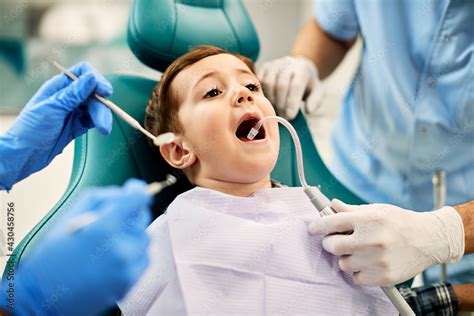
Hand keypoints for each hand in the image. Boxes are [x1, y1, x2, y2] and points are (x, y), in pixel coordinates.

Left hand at [1, 62, 111, 188]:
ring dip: (102, 117)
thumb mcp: (53, 109)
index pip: (83, 73)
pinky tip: (101, 129)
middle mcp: (68, 96)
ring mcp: (73, 110)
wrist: (24, 155)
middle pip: (93, 92)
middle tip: (103, 122)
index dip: (96, 80)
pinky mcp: (77, 125)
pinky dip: (99, 123)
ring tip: (104, 130)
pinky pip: (93, 119)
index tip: (105, 93)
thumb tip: (92, 77)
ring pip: (95, 107)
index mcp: (59, 86)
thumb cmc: (30, 130)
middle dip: (101, 105)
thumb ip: (74, 94)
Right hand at [12, 179, 151, 314]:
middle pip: (142, 215)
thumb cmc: (52, 257)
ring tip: (107, 242)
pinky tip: (113, 256)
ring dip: (131, 233)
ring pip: (144, 236)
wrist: (44, 297)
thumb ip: (100, 199)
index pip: (138, 198)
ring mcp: (128, 266)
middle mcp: (121, 247)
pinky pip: (144, 257)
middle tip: (111, 220)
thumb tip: (124, 192)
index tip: (133, 190)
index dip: (136, 190)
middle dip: (130, 212)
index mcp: (104, 228)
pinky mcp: (131, 280)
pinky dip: (133, 252)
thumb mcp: (69, 217)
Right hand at [258, 56, 323, 119]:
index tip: (290, 116)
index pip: (296, 85)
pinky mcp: (263, 67)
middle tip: (283, 117)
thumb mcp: (317, 91)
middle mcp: (287, 64)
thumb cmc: (307, 83)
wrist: (298, 67)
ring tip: (275, 111)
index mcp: (302, 69)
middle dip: (281, 104)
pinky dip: (262, 94)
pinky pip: (258, 81)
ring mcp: (274, 64)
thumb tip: (308, 110)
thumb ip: (315, 100)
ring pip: (267, 83)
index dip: (292, 102)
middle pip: (280, 84)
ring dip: (270, 100)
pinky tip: (267, 103)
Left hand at [308, 199, 464, 285]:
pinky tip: (367, 263)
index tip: (313, 229)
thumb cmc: (400, 222)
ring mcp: (378, 260)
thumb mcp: (377, 210)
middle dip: (329, 243)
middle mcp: (372, 240)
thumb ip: (351, 210)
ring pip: (343, 264)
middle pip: (333, 246)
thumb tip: (331, 205)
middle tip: (335, 241)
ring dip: (345, 258)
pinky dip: (357, 272)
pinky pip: (356, 278)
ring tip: (358, 251)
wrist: (430, 239)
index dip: (318, 226)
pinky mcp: (384, 277)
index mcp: (369, 219)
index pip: (332, 222)